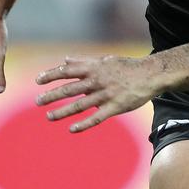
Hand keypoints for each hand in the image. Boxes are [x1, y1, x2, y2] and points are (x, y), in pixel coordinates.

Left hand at [35, 54, 154, 131]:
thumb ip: (83, 61)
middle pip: (70, 89)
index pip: (68, 71)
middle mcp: (97, 81)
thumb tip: (65, 59)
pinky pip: (97, 117)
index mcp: (94, 68)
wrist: (151, 74)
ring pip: (80, 105)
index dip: (51, 75)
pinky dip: (84, 124)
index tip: (38, 80)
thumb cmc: (127, 67)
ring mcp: (106, 95)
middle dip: (52, 95)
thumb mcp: (105, 60)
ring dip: (63, 111)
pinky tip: (72, 129)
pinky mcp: (116, 107)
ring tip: (49, 117)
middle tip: (38, 101)